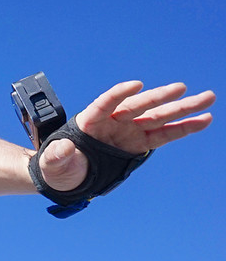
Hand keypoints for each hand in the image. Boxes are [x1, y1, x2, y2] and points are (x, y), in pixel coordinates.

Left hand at [37, 81, 213, 190]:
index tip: (135, 85)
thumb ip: (57, 155)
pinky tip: (204, 120)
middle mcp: (113, 121)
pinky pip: (164, 134)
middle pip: (139, 106)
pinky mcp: (140, 143)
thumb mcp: (53, 162)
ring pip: (158, 116)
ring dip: (182, 108)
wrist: (66, 174)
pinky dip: (183, 128)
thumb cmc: (58, 165)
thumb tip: (63, 149)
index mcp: (90, 121)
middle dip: (159, 97)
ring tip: (207, 98)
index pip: (105, 103)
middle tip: (181, 87)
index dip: (119, 94)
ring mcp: (129, 130)